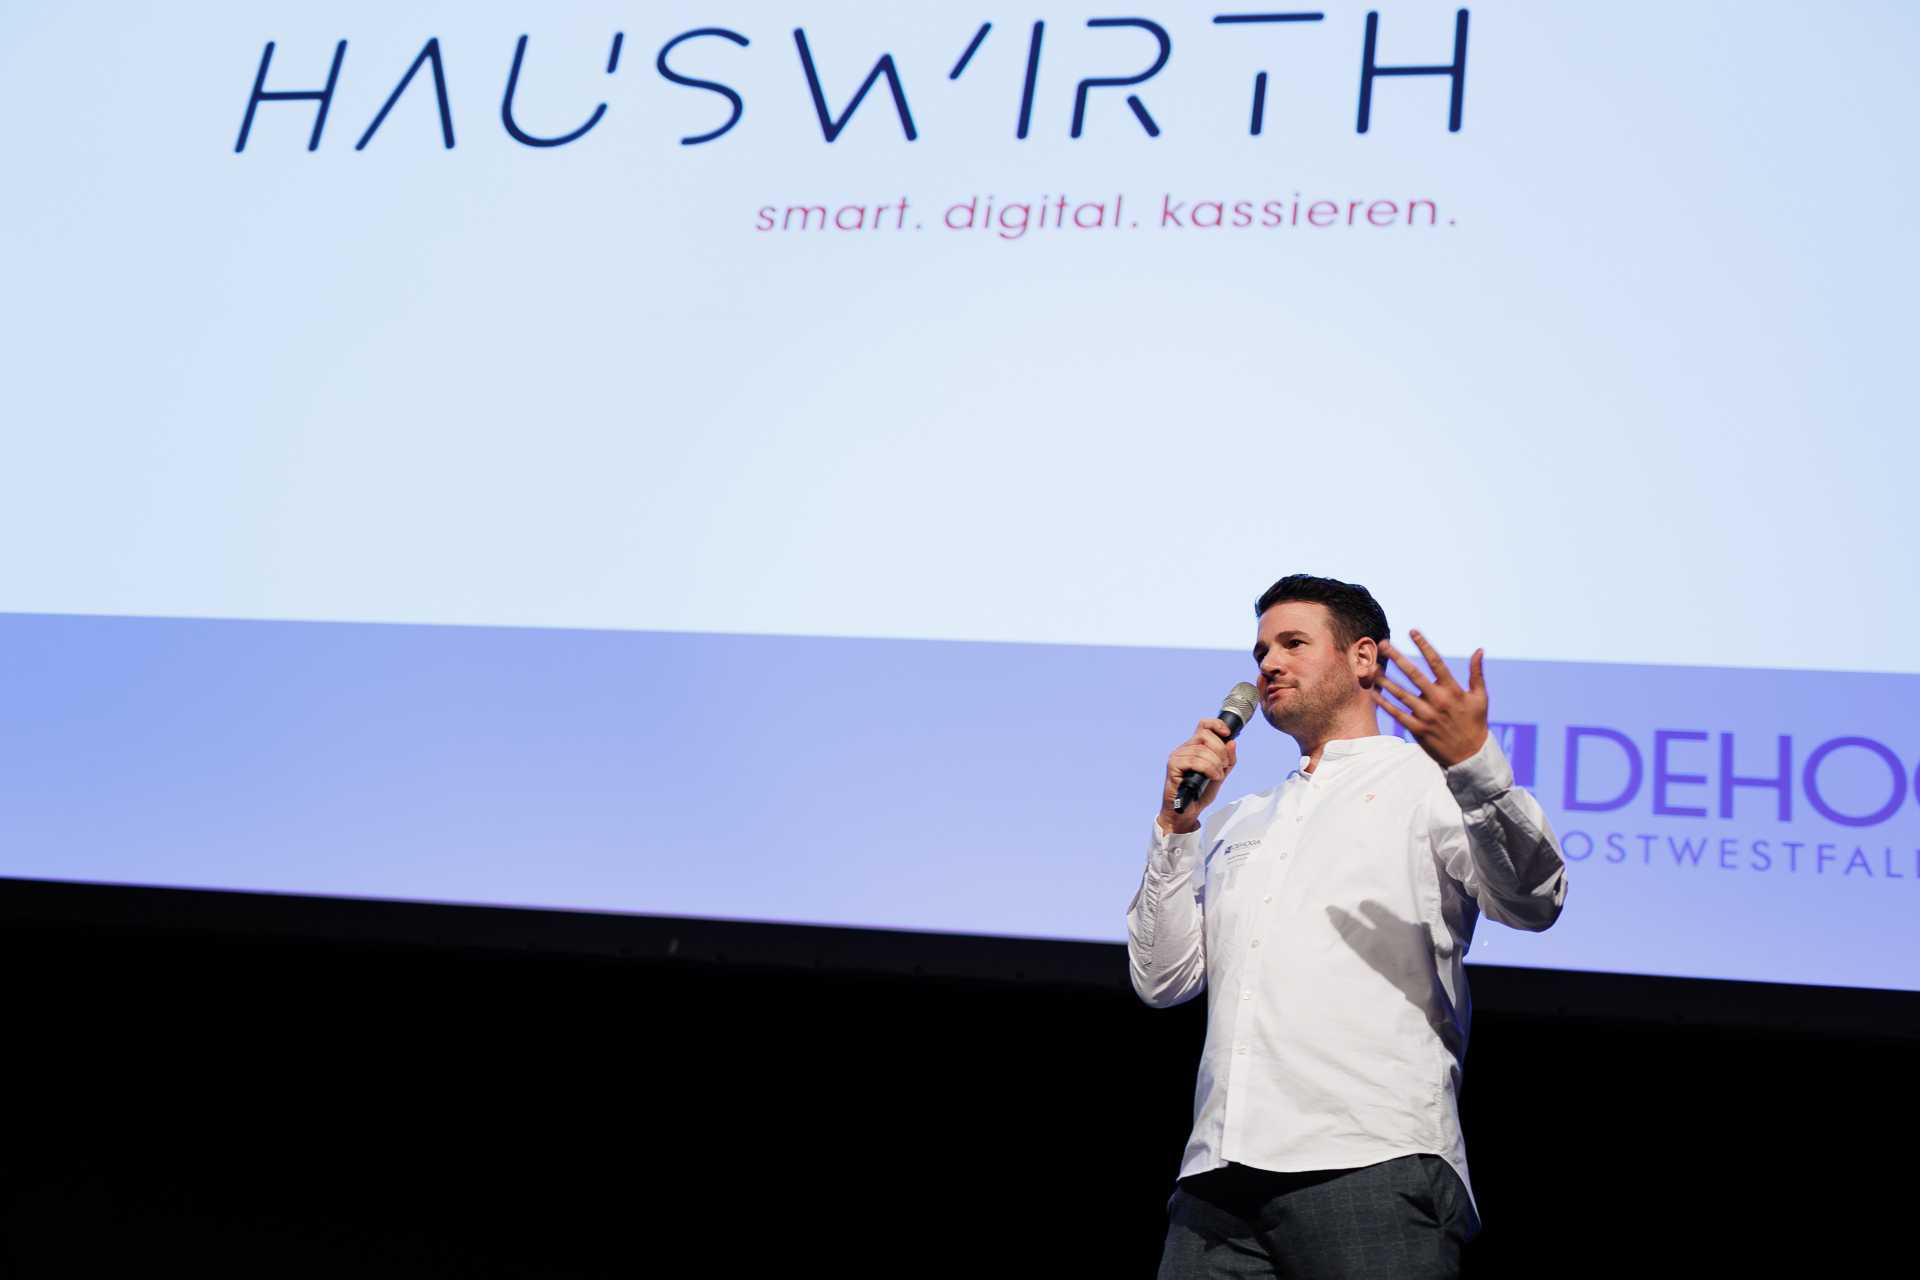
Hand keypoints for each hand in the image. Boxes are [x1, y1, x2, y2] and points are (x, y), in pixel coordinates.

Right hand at [1158, 719, 1237, 833]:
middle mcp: (1185, 747)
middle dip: (1220, 749)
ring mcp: (1178, 755)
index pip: (1203, 725)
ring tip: (1218, 775)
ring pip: (1200, 749)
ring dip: (1215, 762)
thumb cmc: (1201, 792)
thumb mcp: (1221, 774)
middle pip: (1205, 734)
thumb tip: (1232, 743)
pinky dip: (1207, 768)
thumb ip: (1228, 760)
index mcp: (1196, 746)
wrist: (1188, 810)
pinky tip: (1212, 776)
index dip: (1216, 724)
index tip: (1227, 733)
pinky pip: (1193, 760)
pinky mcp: (1173, 765)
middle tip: (1224, 765)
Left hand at [1373, 631, 1488, 769]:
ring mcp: (1426, 715)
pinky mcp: (1417, 729)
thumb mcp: (1480, 697)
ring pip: (1400, 693)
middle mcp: (1438, 701)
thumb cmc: (1476, 723)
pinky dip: (1384, 702)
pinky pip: (1397, 713)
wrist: (1471, 756)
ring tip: (1372, 667)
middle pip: (1414, 674)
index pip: (1436, 662)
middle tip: (1383, 643)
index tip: (1412, 631)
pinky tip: (1373, 691)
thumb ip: (1477, 673)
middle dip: (1397, 657)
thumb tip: (1479, 650)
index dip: (1424, 645)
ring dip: (1385, 679)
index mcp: (1453, 690)